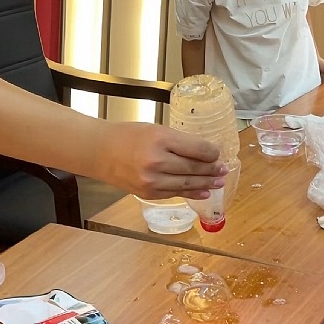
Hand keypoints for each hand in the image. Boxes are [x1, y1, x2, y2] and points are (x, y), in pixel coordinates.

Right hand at [100, 122, 226, 199]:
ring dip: (206, 183)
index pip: (197, 149)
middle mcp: (157, 161)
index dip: (212, 153)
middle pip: (194, 168)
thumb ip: (179, 141)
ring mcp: (152, 180)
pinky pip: (175, 193)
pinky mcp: (148, 193)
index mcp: (161, 139)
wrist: (100, 152)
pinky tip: (203, 192)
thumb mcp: (156, 129)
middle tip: (223, 170)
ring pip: (187, 183)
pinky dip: (191, 193)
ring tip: (219, 182)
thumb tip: (206, 152)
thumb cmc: (128, 136)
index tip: (219, 153)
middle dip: (212, 169)